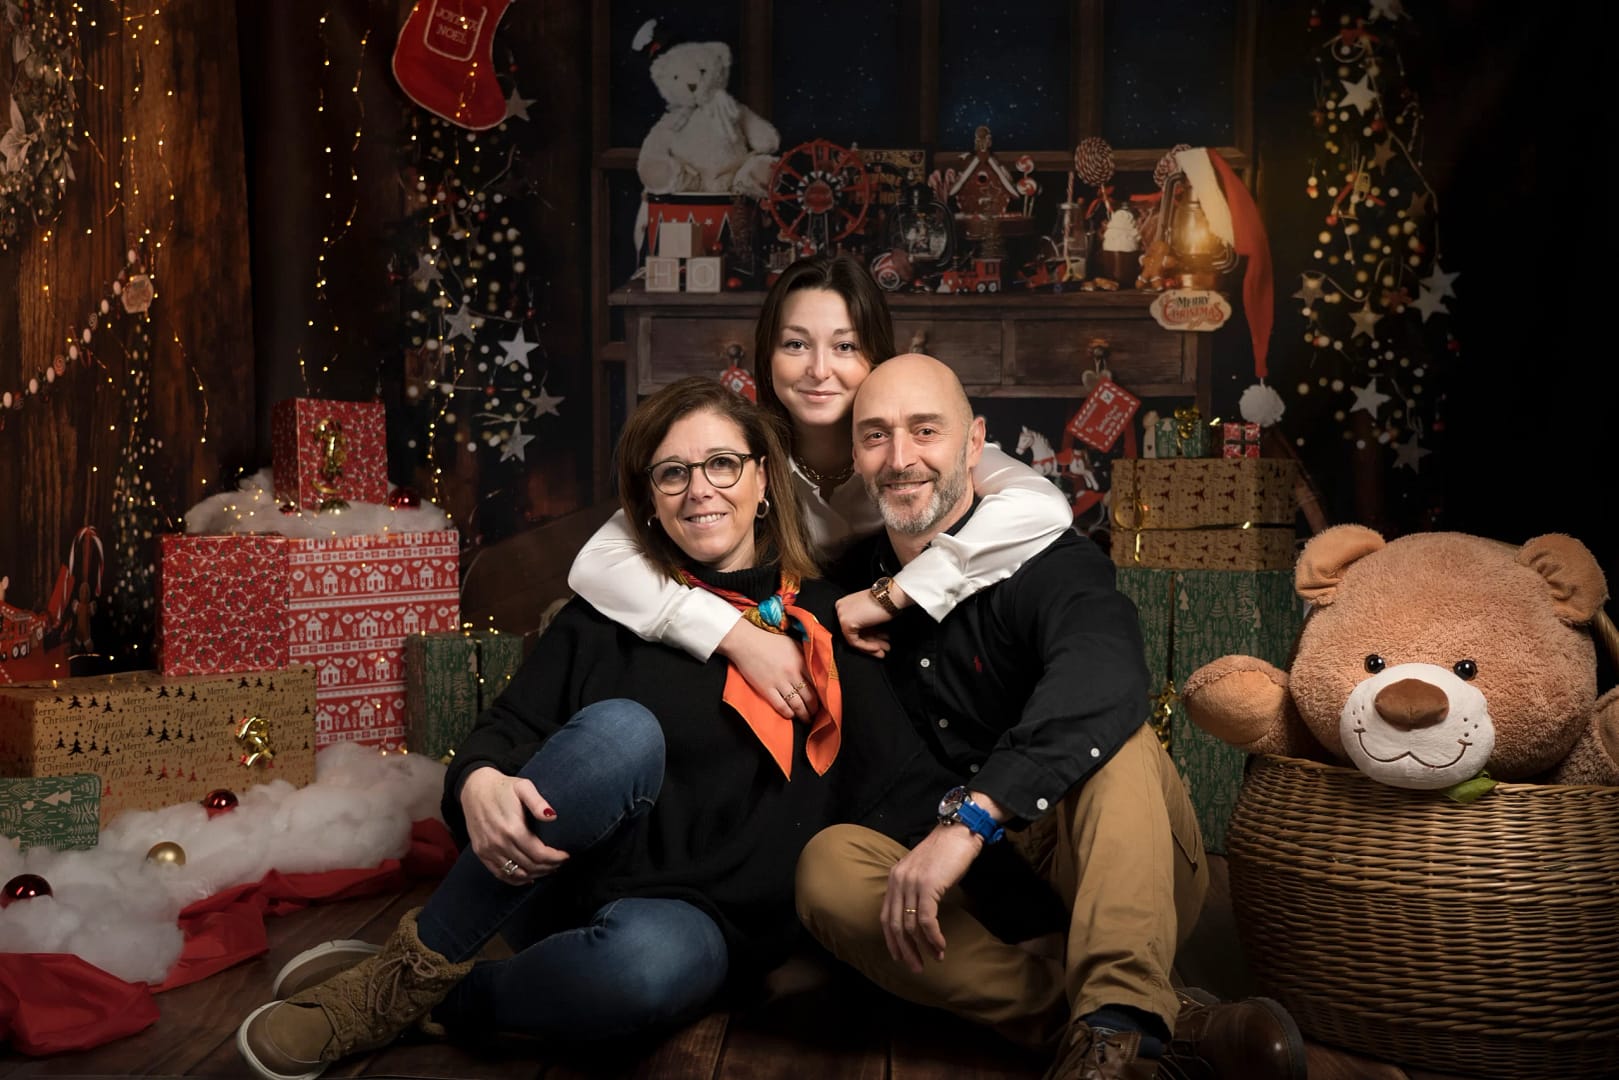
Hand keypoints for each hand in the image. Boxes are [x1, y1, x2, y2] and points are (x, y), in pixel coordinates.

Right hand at [459, 766, 569, 883]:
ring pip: (516, 874)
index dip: (555, 858)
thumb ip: (538, 802)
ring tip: (548, 869)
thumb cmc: (502, 787)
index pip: (539, 854)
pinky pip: (500, 874)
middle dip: (549, 867)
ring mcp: (488, 850)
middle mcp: (499, 843)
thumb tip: (552, 816)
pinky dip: (516, 879)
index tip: (565, 855)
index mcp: (512, 829)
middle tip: (560, 863)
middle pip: (530, 866)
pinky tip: (529, 877)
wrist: (474, 788)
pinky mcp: (481, 853)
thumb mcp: (523, 786)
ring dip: (535, 875)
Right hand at [717, 618, 816, 721]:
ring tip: (806, 719)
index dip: (822, 695)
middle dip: (814, 709)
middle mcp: (793, 673)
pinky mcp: (766, 689)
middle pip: (809, 697)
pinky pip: (781, 706)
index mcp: (801, 662)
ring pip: (797, 704)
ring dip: (803, 714)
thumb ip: (804, 655)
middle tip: (816, 714)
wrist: (745, 641)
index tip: (824, 702)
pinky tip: (791, 715)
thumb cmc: (768, 640)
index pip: (817, 684)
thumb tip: (815, 666)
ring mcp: (779, 682)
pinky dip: (788, 713)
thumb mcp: (792, 643)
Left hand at [835, 584, 905, 657]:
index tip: (879, 643)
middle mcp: (841, 607)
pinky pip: (854, 642)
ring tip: (883, 651)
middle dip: (871, 643)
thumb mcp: (872, 613)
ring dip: (870, 647)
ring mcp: (842, 615)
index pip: (854, 625)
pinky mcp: (846, 623)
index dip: (869, 636)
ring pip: (854, 638)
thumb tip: (869, 639)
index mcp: (846, 603)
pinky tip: (878, 648)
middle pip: (855, 632)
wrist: (891, 596)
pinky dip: (867, 647)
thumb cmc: (886, 601)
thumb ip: (866, 624)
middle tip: (882, 649)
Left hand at [881, 824, 981, 972]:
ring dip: (923, 947)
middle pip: (894, 925)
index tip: (901, 957)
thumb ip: (914, 890)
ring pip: (910, 925)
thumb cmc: (946, 853)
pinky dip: (933, 937)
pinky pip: (927, 919)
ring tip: (935, 958)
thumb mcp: (923, 872)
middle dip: (905, 950)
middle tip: (916, 967)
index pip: (885, 917)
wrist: (960, 831)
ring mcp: (912, 883)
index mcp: (894, 878)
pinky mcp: (928, 886)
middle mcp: (898, 881)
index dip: (892, 941)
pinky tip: (941, 946)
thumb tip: (917, 919)